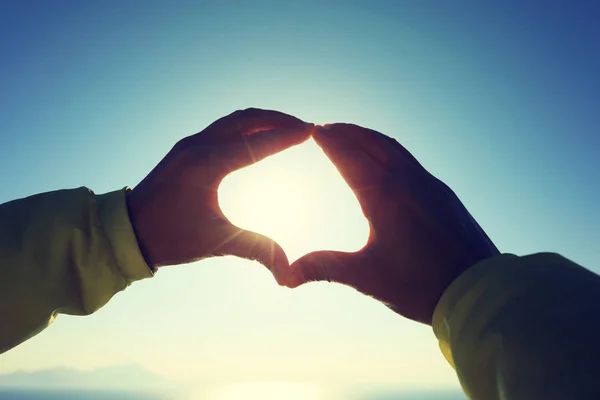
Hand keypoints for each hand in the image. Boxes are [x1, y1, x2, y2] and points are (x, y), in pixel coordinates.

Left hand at [127, 108, 312, 280]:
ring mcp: (190, 144)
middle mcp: (197, 146)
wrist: (126, 231)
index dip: (286, 137)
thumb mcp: (216, 242)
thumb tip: (288, 273)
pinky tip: (258, 136)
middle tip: (306, 127)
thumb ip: (257, 250)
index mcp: (206, 165)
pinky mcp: (186, 148)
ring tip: (288, 127)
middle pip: (246, 120)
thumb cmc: (169, 237)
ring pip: (234, 121)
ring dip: (262, 120)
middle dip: (279, 120)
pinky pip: (222, 127)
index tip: (311, 131)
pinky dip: (246, 126)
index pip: (256, 144)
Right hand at [285, 124, 498, 323]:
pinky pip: (411, 160)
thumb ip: (324, 268)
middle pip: (372, 143)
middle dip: (347, 132)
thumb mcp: (367, 277)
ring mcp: (430, 185)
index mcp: (385, 196)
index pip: (350, 157)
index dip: (331, 142)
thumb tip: (285, 276)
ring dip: (369, 137)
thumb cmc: (422, 285)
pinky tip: (388, 159)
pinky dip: (390, 150)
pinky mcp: (444, 194)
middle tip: (327, 126)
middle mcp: (408, 181)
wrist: (478, 291)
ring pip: (394, 148)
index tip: (315, 129)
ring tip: (353, 135)